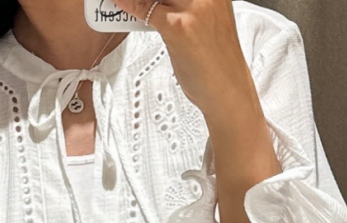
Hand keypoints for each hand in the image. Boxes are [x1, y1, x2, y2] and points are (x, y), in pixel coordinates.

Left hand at [108, 0, 251, 117]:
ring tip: (119, 0)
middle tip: (132, 0)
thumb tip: (156, 2)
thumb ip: (184, 5)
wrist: (228, 90)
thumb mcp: (206, 20)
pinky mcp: (178, 27)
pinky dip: (128, 4)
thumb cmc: (217, 61)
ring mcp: (194, 7)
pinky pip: (145, 8)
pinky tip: (119, 3)